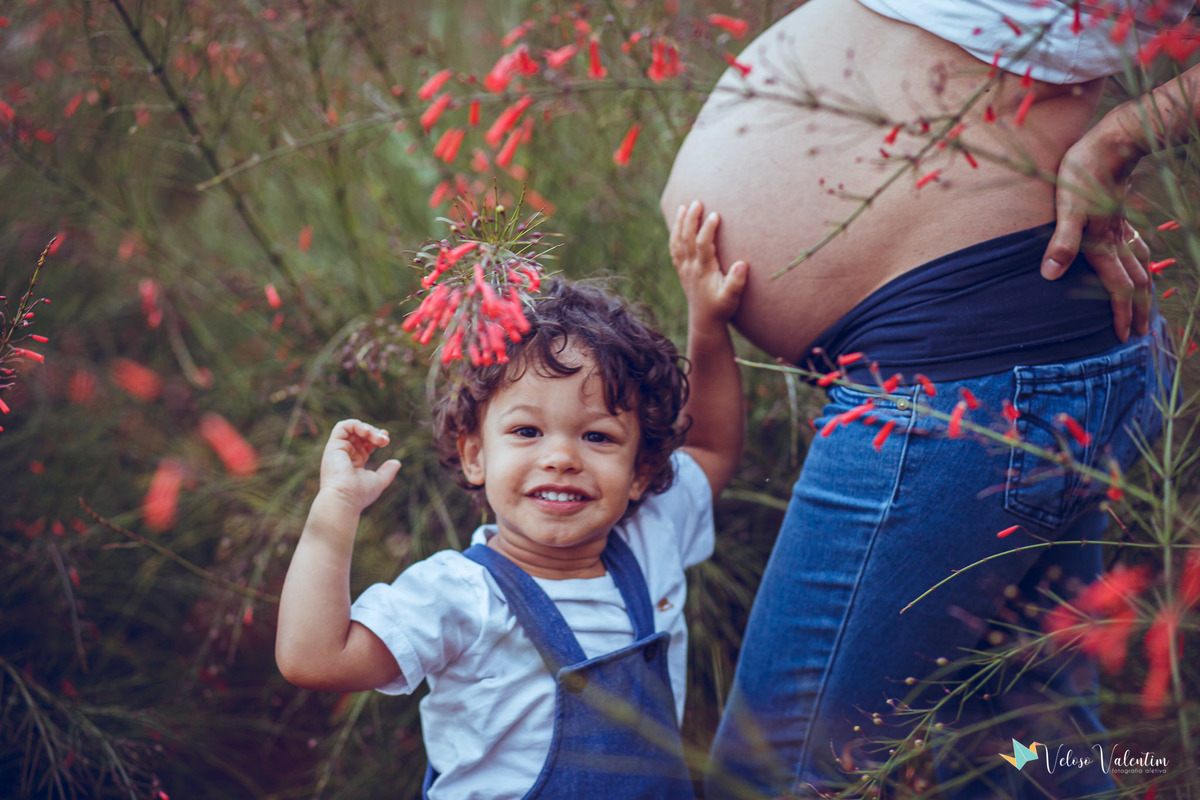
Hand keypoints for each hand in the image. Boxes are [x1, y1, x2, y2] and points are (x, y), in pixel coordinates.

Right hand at [319, 419, 401, 510]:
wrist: (344, 499)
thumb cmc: (359, 494)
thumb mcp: (378, 481)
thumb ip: (387, 471)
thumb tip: (397, 462)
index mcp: (354, 462)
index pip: (365, 443)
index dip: (376, 437)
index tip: (386, 439)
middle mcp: (345, 454)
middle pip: (360, 434)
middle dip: (375, 433)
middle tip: (385, 441)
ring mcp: (338, 450)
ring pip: (352, 428)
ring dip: (368, 429)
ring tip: (377, 438)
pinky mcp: (333, 445)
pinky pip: (342, 426)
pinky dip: (356, 425)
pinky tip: (367, 433)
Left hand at [670, 200, 747, 325]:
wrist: (704, 322)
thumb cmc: (721, 308)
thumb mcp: (732, 298)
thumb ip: (736, 282)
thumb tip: (741, 264)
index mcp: (704, 271)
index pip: (703, 245)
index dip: (708, 229)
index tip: (715, 214)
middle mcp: (691, 268)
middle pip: (687, 239)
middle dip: (691, 219)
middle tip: (697, 202)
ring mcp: (684, 269)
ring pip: (677, 242)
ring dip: (680, 224)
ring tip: (683, 207)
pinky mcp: (681, 271)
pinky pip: (674, 249)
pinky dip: (674, 235)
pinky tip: (678, 226)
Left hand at [1041, 125, 1150, 341]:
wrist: (1111, 142)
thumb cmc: (1084, 174)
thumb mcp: (1067, 208)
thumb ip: (1062, 242)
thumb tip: (1050, 275)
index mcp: (1105, 244)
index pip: (1117, 287)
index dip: (1120, 313)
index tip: (1125, 337)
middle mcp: (1118, 240)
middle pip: (1135, 282)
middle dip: (1138, 310)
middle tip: (1142, 334)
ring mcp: (1122, 227)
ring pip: (1140, 265)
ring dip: (1144, 289)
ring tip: (1146, 305)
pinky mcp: (1120, 214)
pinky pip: (1137, 246)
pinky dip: (1142, 262)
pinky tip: (1140, 261)